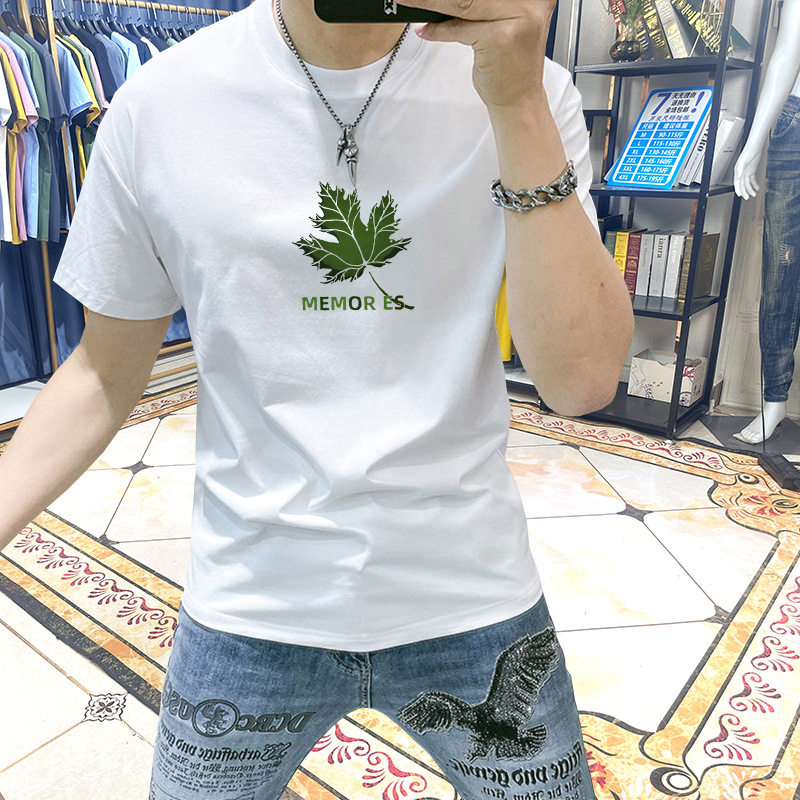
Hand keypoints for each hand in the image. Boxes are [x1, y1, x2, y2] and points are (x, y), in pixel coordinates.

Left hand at [399, 0, 556, 111]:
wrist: (520, 99)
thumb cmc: (510, 63)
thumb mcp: (501, 22)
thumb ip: (481, 5)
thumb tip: (442, 0)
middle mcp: (530, 1)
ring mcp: (517, 18)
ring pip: (463, 4)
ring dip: (430, 4)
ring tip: (411, 3)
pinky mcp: (499, 37)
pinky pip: (459, 28)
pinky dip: (438, 30)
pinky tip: (425, 30)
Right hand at [733, 142, 762, 199]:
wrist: (755, 147)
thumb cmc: (748, 152)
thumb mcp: (743, 161)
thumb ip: (740, 169)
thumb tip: (738, 177)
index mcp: (738, 171)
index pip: (737, 183)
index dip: (738, 189)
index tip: (740, 195)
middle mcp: (742, 173)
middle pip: (742, 185)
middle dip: (745, 191)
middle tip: (747, 197)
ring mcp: (747, 172)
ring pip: (748, 183)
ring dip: (750, 189)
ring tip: (754, 194)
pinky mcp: (752, 170)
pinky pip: (752, 180)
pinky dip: (754, 184)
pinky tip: (757, 187)